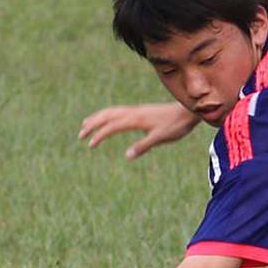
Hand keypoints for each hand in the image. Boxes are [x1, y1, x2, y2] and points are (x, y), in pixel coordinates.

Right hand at [79, 102, 198, 159]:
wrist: (188, 112)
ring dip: (97, 118)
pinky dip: (108, 115)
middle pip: (106, 115)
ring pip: (111, 111)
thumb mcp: (161, 138)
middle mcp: (133, 112)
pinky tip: (107, 120)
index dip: (99, 136)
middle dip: (92, 124)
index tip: (90, 145)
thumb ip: (144, 146)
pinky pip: (119, 111)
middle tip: (80, 135)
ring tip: (86, 125)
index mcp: (136, 119)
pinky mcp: (141, 111)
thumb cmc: (176, 126)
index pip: (111, 127)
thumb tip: (127, 156)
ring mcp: (136, 110)